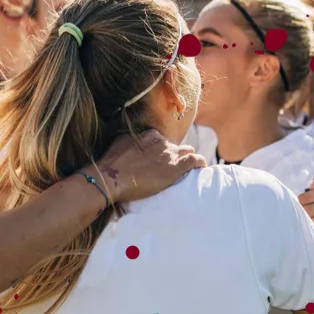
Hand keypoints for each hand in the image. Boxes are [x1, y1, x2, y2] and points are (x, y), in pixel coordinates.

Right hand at [90, 129, 206, 203]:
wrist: (111, 178)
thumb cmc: (111, 164)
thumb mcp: (121, 142)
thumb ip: (132, 140)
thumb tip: (133, 141)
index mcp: (150, 135)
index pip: (163, 141)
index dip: (162, 151)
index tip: (159, 160)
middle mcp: (162, 142)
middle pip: (176, 147)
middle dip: (175, 156)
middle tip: (169, 169)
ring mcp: (169, 154)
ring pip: (188, 151)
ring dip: (187, 159)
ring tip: (186, 170)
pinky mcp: (175, 167)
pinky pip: (195, 160)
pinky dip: (200, 163)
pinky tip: (202, 167)